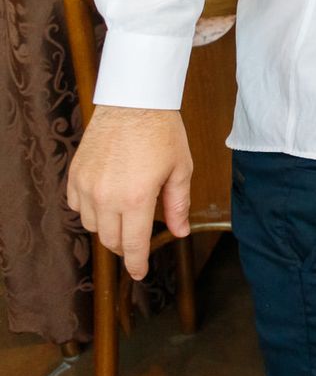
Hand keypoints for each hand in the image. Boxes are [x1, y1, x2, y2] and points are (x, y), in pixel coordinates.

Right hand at [66, 107, 192, 279]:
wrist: (134, 102)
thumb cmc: (162, 133)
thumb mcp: (180, 169)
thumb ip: (178, 205)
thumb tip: (179, 232)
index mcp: (136, 198)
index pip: (133, 244)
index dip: (136, 263)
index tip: (139, 273)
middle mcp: (106, 197)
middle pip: (110, 239)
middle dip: (125, 246)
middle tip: (137, 242)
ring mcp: (86, 186)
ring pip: (91, 225)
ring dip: (107, 227)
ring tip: (125, 215)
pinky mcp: (75, 175)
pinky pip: (76, 206)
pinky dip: (89, 210)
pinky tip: (105, 200)